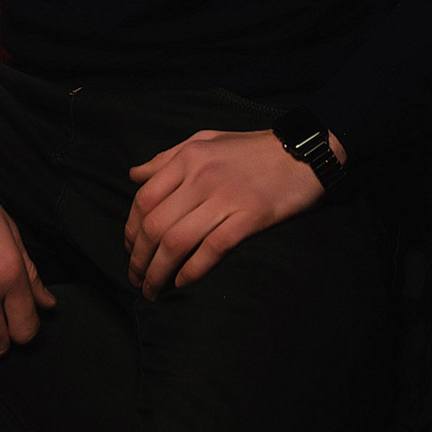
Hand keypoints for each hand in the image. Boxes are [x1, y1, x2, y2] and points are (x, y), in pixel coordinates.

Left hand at [124, 127, 338, 298]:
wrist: (302, 153)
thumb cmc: (251, 149)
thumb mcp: (205, 141)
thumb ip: (167, 158)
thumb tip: (134, 175)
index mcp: (188, 158)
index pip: (144, 199)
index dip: (130, 230)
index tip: (128, 250)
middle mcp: (201, 177)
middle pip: (155, 226)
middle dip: (139, 259)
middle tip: (136, 278)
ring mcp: (226, 198)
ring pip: (177, 242)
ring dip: (159, 272)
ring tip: (153, 290)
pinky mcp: (250, 217)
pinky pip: (211, 249)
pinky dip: (192, 270)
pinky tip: (182, 283)